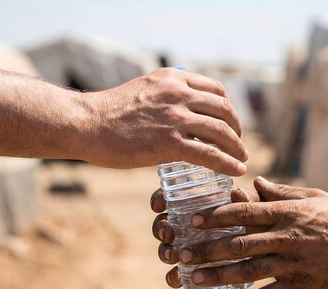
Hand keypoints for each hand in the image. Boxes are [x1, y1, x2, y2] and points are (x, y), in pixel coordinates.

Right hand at [81, 68, 247, 175]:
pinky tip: (236, 170)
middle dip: (237, 128)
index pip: (215, 90)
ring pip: (220, 131)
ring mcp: (175, 117)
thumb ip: (164, 94)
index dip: (228, 109)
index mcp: (172, 79)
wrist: (85, 123)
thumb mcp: (142, 89)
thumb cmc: (109, 112)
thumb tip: (179, 105)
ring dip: (237, 147)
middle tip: (238, 143)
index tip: (230, 123)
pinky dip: (227, 163)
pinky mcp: (169, 142)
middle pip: (223, 109)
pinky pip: (209, 154)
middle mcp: (178, 93)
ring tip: (242, 158)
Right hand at [150, 185, 261, 287]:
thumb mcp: (260, 207)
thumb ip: (250, 200)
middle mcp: (188, 223)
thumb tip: (239, 194)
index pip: (172, 197)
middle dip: (161, 228)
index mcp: (199, 202)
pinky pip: (179, 273)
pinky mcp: (195, 268)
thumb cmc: (263, 219)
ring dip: (165, 252)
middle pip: (165, 223)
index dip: (161, 200)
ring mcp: (190, 247)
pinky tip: (176, 280)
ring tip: (173, 256)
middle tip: (169, 234)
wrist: (275, 248)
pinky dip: (174, 276)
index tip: (159, 205)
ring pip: (168, 248)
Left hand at [173, 177, 327, 288]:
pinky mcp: (305, 285)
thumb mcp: (313, 197)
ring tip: (194, 277)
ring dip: (219, 275)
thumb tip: (255, 183)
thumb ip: (282, 192)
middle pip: (241, 243)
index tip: (192, 220)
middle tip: (180, 252)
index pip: (245, 212)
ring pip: (251, 270)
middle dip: (207, 248)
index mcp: (289, 212)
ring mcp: (297, 263)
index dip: (216, 216)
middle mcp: (289, 237)